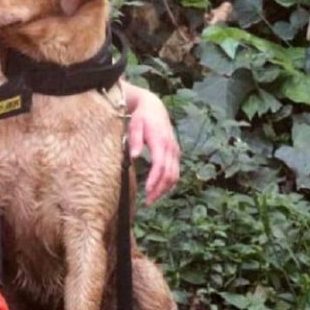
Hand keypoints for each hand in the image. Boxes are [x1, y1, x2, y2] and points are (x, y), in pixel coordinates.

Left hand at [124, 83, 179, 204]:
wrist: (154, 107)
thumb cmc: (141, 118)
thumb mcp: (134, 126)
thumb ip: (134, 141)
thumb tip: (133, 157)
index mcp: (160, 142)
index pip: (160, 165)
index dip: (154, 180)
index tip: (146, 192)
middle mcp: (171, 148)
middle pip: (169, 174)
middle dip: (159, 190)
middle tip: (147, 202)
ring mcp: (175, 151)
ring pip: (175, 175)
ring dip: (165, 190)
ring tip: (151, 199)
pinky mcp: (175, 153)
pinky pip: (175, 172)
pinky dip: (168, 183)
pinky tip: (158, 190)